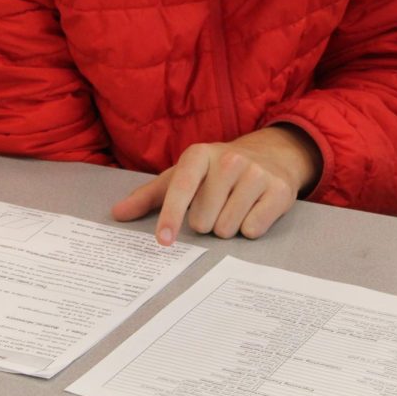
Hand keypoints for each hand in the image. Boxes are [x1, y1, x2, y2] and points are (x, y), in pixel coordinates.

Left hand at [111, 125, 321, 244]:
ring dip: (226, 227)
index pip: (181, 189)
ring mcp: (256, 174)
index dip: (170, 217)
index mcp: (199, 154)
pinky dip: (249, 229)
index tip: (164, 241)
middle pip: (203, 220)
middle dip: (206, 223)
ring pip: (227, 228)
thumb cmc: (216, 172)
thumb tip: (117, 213)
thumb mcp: (183, 176)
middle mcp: (228, 159)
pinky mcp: (279, 190)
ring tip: (234, 208)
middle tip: (215, 207)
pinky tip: (252, 211)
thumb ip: (149, 196)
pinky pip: (253, 229)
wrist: (270, 155)